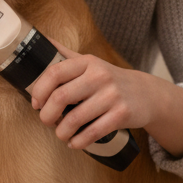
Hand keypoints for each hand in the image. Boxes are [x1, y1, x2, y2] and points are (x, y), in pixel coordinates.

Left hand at [28, 42, 182, 158]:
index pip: (54, 73)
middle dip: (47, 115)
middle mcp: (99, 76)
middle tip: (47, 122)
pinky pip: (93, 132)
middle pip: (60, 97)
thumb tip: (41, 40)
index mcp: (87, 62)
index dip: (39, 90)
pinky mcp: (122, 115)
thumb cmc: (109, 80)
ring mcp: (112, 96)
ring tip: (61, 134)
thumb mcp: (90, 63)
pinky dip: (79, 141)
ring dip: (61, 132)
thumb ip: (65, 54)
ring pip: (74, 119)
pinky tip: (75, 142)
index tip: (36, 104)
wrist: (146, 94)